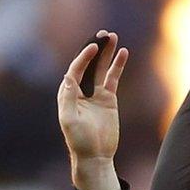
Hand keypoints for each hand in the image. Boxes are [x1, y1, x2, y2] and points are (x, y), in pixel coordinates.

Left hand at [59, 31, 128, 189]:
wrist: (95, 156)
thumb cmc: (79, 141)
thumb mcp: (69, 120)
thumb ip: (68, 98)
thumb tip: (68, 76)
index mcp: (67, 94)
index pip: (75, 70)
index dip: (83, 57)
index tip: (93, 47)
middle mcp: (80, 90)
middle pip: (88, 64)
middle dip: (95, 48)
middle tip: (103, 34)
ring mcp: (95, 93)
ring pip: (101, 68)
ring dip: (106, 53)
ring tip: (112, 37)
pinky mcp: (108, 99)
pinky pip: (113, 78)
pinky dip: (117, 66)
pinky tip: (122, 53)